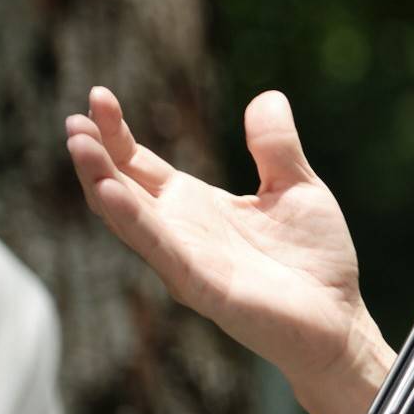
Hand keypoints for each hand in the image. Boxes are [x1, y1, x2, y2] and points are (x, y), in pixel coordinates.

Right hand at [65, 87, 377, 394]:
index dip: (117, 133)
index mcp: (197, 206)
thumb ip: (276, 147)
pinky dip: (132, 220)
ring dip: (100, 181)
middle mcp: (180, 232)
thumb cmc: (314, 260)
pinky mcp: (201, 285)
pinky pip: (159, 249)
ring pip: (128, 218)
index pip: (141, 165)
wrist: (340, 318)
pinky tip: (110, 192)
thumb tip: (267, 96)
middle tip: (73, 120)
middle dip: (95, 155)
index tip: (97, 95)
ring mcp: (185, 260)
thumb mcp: (298, 188)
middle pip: (122, 188)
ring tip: (79, 143)